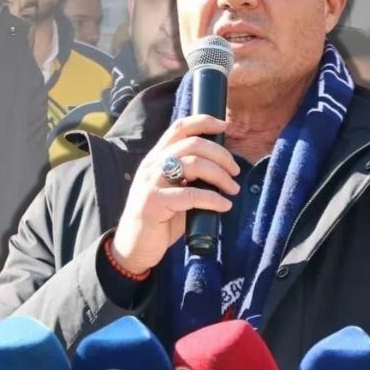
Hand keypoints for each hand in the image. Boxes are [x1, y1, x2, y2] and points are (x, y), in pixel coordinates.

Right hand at [109, 115, 240, 274]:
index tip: (225, 127)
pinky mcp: (153, 202)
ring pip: (193, 164)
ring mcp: (150, 182)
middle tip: (235, 171)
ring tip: (232, 189)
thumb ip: (188, 176)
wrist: (134, 247)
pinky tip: (224, 206)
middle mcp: (151, 165)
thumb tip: (221, 169)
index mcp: (156, 158)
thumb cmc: (159, 219)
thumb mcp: (173, 190)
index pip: (178, 127)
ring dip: (220, 175)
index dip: (203, 122)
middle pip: (192, 143)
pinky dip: (213, 199)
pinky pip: (190, 195)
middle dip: (220, 154)